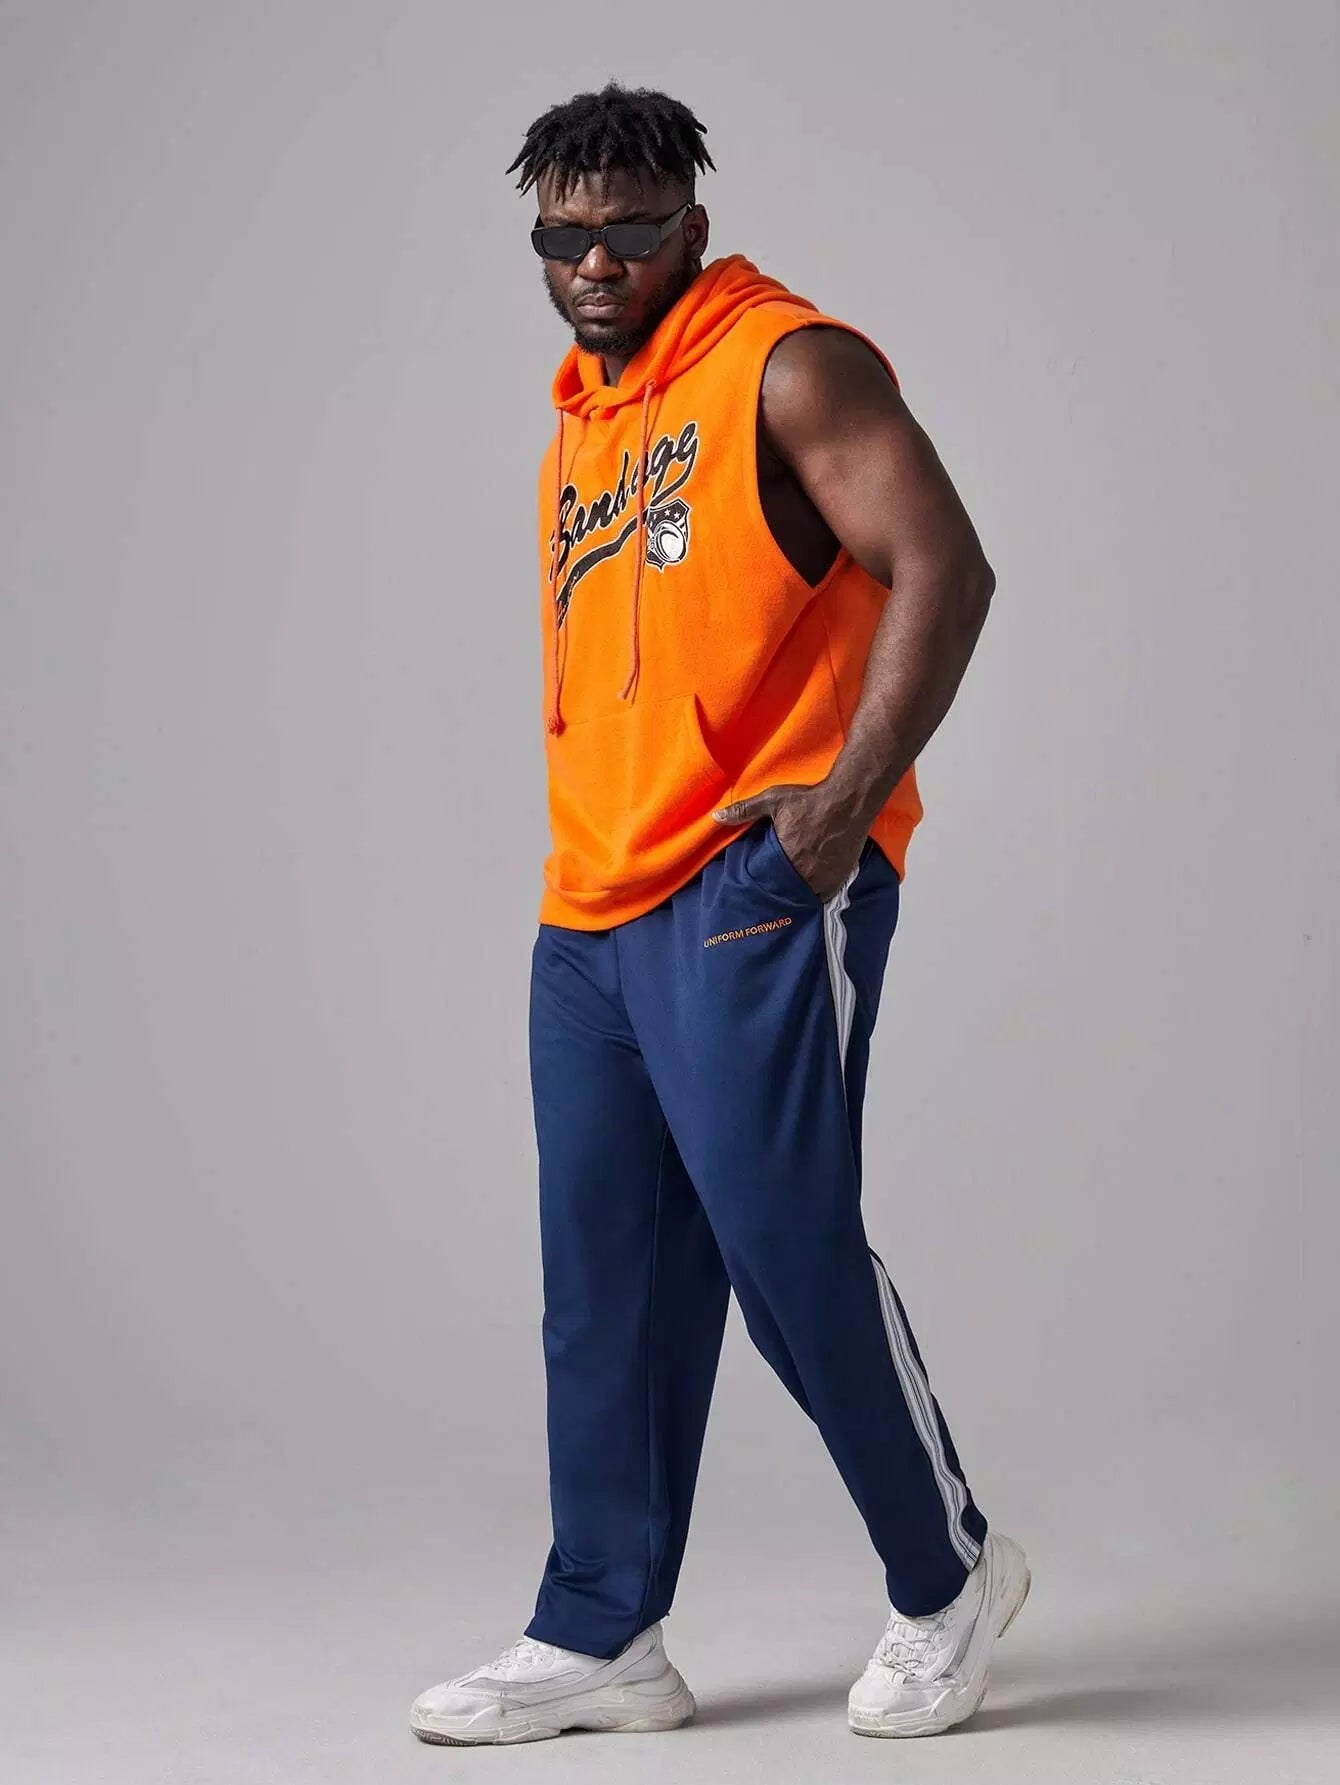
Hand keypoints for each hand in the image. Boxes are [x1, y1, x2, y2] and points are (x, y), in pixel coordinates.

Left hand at [712, 782, 865, 902]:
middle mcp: (804, 872)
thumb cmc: (809, 800)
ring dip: (796, 895)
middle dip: (778, 891)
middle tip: (771, 892)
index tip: (755, 885)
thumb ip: (744, 811)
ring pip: (804, 897)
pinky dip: (815, 895)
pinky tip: (808, 890)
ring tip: (788, 894)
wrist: (849, 800)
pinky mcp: (839, 878)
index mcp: (785, 857)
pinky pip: (823, 896)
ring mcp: (824, 878)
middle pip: (785, 891)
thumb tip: (715, 817)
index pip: (765, 882)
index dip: (760, 884)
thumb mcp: (773, 801)